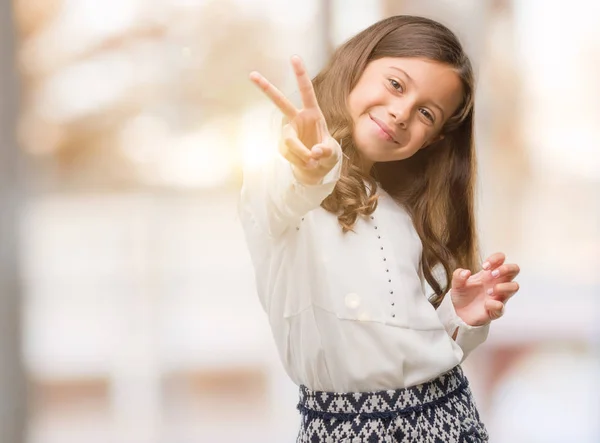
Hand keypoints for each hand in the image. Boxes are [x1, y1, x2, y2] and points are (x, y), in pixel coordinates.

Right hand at [249, 55, 340, 184]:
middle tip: (252, 74)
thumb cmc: (326, 154)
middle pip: (280, 102)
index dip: (301, 75)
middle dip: (266, 88)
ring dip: (302, 154)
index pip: (307, 91)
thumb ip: (325, 151)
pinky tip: (307, 164)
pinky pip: (290, 155)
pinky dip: (300, 162)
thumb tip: (314, 153)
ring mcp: (289, 132)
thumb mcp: (332, 153)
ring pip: (290, 141)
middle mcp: (297, 119)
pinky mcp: (283, 146)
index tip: (294, 57)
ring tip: (314, 162)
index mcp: (313, 113)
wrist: (317, 168)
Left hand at [450, 252, 519, 325]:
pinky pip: (502, 307)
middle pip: (515, 269)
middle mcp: (497, 283)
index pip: (501, 259)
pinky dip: (494, 305)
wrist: (459, 313)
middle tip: (492, 275)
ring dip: (503, 286)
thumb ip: (458, 275)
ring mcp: (498, 296)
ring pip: (515, 286)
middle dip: (506, 268)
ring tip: (489, 291)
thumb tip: (466, 272)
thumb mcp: (456, 284)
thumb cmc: (463, 295)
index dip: (496, 259)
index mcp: (488, 274)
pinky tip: (485, 304)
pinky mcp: (496, 310)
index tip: (484, 266)